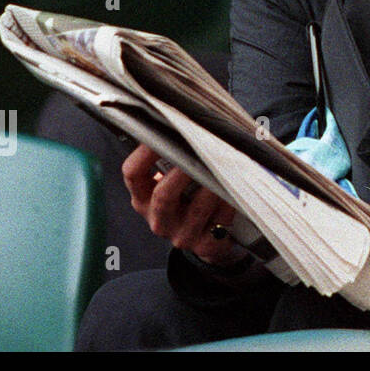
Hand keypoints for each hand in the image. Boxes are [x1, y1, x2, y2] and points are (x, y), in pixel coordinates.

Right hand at [122, 144, 245, 266]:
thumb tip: (184, 124)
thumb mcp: (173, 182)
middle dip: (182, 173)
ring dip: (212, 187)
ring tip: (225, 169)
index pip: (133, 175)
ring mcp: (182, 235)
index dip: (144, 153)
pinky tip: (236, 192)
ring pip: (196, 209)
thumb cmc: (191, 198)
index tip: (160, 133)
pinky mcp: (205, 246)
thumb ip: (173, 159)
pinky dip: (229, 205)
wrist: (208, 238)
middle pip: (163, 196)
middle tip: (198, 153)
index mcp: (144, 198)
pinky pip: (219, 222)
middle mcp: (159, 219)